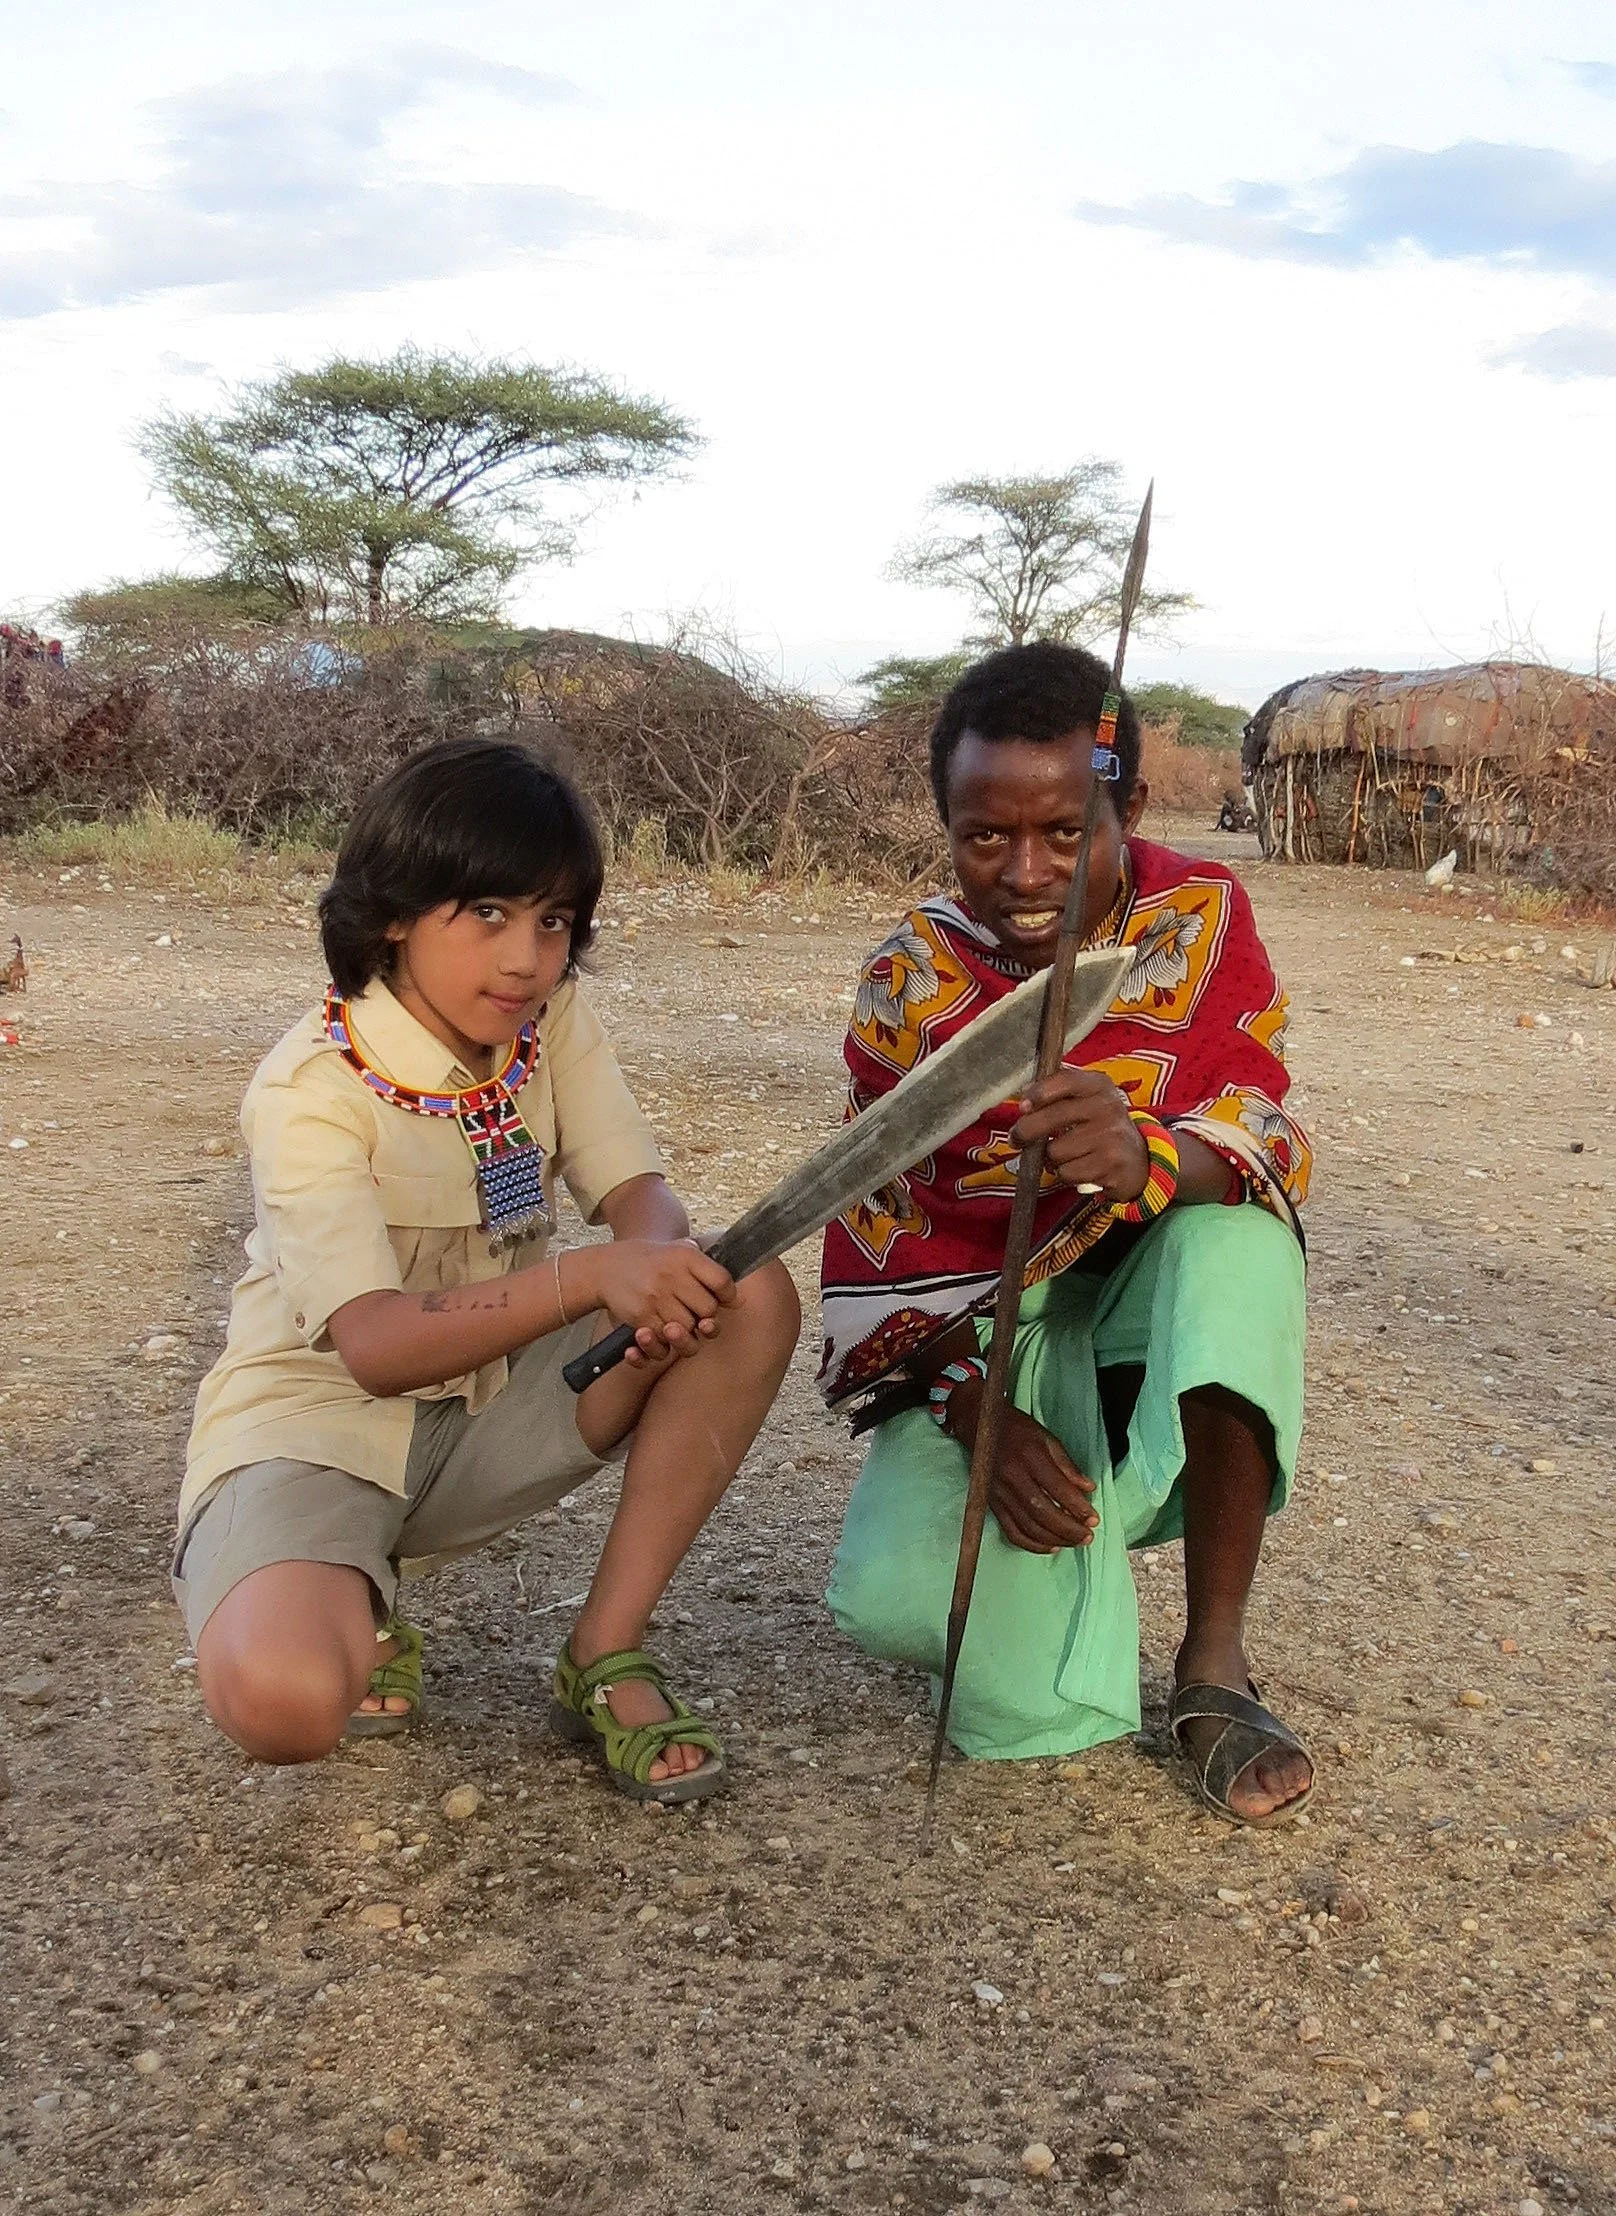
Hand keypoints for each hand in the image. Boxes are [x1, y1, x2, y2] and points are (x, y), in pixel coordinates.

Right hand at [574, 1239, 734, 1364]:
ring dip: (686, 1331)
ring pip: (689, 1329)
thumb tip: (737, 1298)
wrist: (604, 1268)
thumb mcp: (676, 1249)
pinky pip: (665, 1342)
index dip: (729, 1295)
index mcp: (685, 1256)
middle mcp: (672, 1276)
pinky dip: (665, 1342)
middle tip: (696, 1312)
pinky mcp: (641, 1317)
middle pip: (708, 1310)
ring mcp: (656, 1298)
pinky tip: (661, 1330)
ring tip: (677, 1321)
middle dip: (706, 1316)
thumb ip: (706, 1267)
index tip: (725, 1299)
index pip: (722, 1280)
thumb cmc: (648, 1261)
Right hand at [947, 1380, 1098, 1553]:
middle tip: (1088, 1536)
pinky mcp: (992, 1504)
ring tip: (1075, 1542)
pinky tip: (1050, 1546)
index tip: (1094, 1519)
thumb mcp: (1047, 1438)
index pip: (1058, 1489)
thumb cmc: (1018, 1430)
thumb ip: (1067, 1465)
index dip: (1078, 1507)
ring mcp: (1000, 1493)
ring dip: (1055, 1539)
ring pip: (1029, 1526)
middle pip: (1043, 1513)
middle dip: (1069, 1529)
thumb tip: (1088, 1488)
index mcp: (1030, 1457)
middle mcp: (1013, 1477)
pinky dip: (1032, 1544)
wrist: (979, 1426)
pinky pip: (1012, 1531)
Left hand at [1012, 1069, 1147, 1202]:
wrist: (1137, 1159)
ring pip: (1055, 1150)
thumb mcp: (1088, 1101)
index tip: (1022, 1106)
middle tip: (1016, 1138)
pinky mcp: (1110, 1164)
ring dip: (1051, 1158)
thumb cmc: (1099, 1127)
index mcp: (1100, 1085)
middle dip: (1026, 1131)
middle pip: (1053, 1117)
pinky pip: (1067, 1172)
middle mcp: (1108, 1107)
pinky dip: (1065, 1174)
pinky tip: (1078, 1167)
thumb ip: (1058, 1095)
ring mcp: (1111, 1136)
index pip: (1066, 1080)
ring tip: (1064, 1154)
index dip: (1039, 1092)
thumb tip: (1023, 1101)